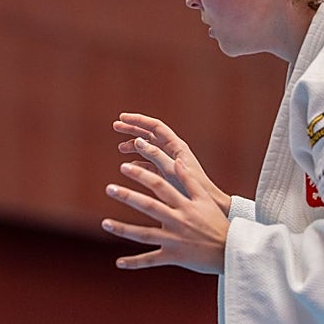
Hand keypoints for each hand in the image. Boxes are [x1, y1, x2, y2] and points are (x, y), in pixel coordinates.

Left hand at [101, 159, 227, 274]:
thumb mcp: (205, 200)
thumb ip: (189, 181)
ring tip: (104, 223)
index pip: (160, 186)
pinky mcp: (174, 257)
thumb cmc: (217, 223)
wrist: (232, 252)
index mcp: (185, 205)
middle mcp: (178, 221)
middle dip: (128, 196)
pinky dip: (135, 262)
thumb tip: (177, 160)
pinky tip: (119, 263)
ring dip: (123, 229)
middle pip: (149, 206)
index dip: (142, 175)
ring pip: (145, 234)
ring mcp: (175, 240)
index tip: (125, 167)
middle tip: (109, 188)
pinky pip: (152, 260)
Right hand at [113, 112, 229, 214]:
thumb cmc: (192, 188)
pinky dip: (139, 162)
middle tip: (116, 126)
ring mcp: (169, 162)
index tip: (122, 118)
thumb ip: (154, 155)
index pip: (155, 126)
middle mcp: (173, 151)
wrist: (208, 205)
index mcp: (176, 146)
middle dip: (132, 129)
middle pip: (150, 134)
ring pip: (148, 149)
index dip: (138, 120)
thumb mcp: (170, 171)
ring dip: (134, 146)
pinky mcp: (167, 174)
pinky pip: (150, 164)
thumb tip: (137, 140)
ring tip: (120, 148)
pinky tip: (130, 166)